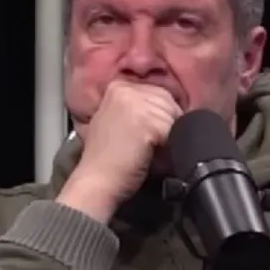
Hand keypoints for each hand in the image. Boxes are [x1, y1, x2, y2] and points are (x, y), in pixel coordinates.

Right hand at [57, 82, 182, 222]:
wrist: (96, 183)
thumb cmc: (107, 160)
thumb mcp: (116, 122)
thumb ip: (138, 109)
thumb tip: (168, 110)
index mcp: (118, 87)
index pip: (158, 92)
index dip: (162, 114)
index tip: (154, 132)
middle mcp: (126, 89)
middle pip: (168, 101)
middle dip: (168, 123)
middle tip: (154, 145)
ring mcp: (136, 103)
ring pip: (173, 115)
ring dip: (169, 135)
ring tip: (151, 151)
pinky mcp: (146, 121)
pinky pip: (173, 129)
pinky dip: (169, 145)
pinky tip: (153, 155)